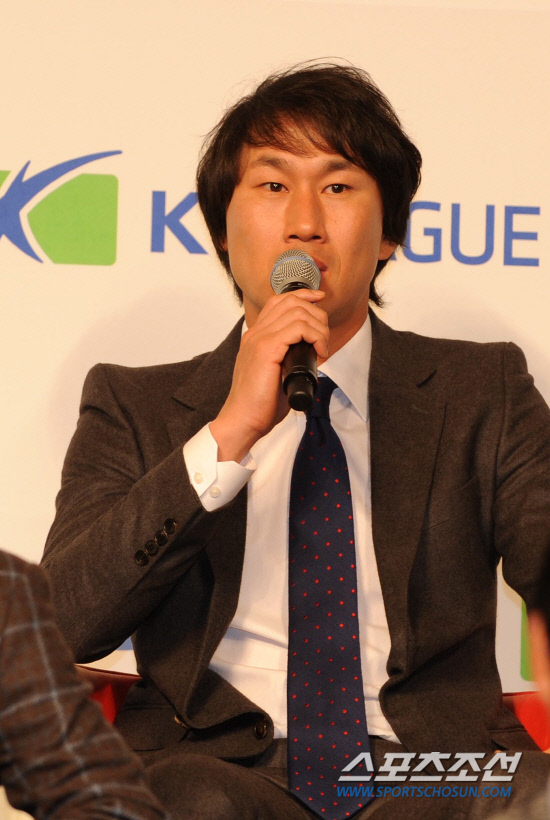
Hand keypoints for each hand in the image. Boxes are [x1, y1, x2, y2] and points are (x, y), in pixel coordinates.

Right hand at [210, 289, 328, 461]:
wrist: (242, 421)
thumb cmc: (259, 404)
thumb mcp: (275, 374)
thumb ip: (287, 359)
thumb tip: (311, 355)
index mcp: (255, 337)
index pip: (279, 301)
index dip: (302, 295)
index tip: (319, 300)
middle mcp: (255, 333)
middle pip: (291, 301)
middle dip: (317, 314)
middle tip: (324, 338)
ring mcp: (259, 339)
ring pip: (298, 312)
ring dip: (319, 327)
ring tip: (323, 347)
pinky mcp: (266, 350)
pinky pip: (298, 328)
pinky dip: (315, 336)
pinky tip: (319, 352)